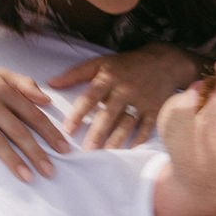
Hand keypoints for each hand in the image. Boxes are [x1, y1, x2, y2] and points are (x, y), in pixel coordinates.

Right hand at [0, 61, 70, 183]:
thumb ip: (24, 83)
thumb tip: (47, 98)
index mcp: (3, 91)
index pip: (33, 114)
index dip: (50, 132)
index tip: (64, 148)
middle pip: (18, 131)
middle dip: (37, 152)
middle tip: (51, 171)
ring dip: (13, 161)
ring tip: (28, 177)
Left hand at [48, 43, 199, 149]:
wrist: (164, 62)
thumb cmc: (126, 65)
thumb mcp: (101, 63)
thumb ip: (75, 74)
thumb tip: (51, 84)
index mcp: (109, 77)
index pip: (90, 97)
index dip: (79, 113)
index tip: (67, 130)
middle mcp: (125, 89)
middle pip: (109, 113)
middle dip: (98, 132)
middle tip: (87, 149)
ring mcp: (142, 100)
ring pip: (127, 123)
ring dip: (116, 139)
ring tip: (105, 153)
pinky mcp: (155, 109)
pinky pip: (147, 127)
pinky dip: (139, 139)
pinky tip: (129, 150)